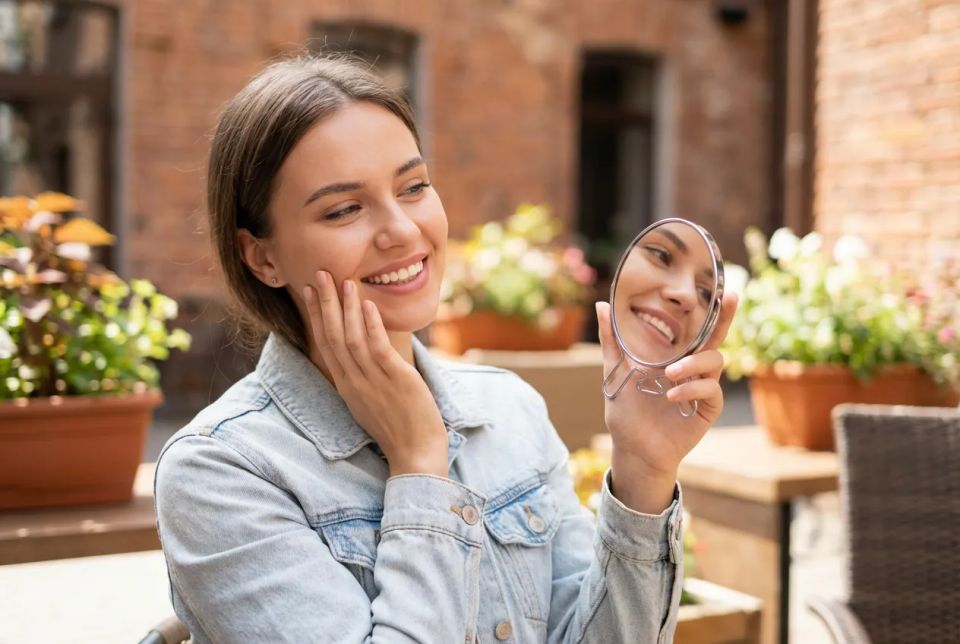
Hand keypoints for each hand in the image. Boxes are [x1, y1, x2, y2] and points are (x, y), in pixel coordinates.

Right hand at [303, 271, 448, 476]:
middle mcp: (353, 382)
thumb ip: (364, 376)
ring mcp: (372, 381)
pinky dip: (371, 324)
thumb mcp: (372, 400)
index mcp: (346, 386)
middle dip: (324, 303)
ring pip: (351, 338)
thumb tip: (366, 352)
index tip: (308, 292)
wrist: (415, 454)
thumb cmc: (398, 428)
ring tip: (345, 281)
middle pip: (332, 336)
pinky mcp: (395, 380)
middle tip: (318, 274)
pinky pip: (377, 348)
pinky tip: (369, 305)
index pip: (324, 345)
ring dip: (347, 308)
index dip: (316, 316)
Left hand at [596, 291, 738, 511]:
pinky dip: (692, 389)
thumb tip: (602, 304)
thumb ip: (611, 339)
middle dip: (726, 317)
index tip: (723, 287)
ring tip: (670, 374)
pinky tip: (672, 395)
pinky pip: (710, 391)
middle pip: (717, 337)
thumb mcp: (616, 371)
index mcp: (674, 355)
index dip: (712, 308)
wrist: (633, 448)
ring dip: (694, 363)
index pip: (696, 327)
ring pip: (715, 361)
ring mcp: (702, 387)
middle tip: (730, 298)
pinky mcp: (707, 408)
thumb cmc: (626, 412)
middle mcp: (692, 367)